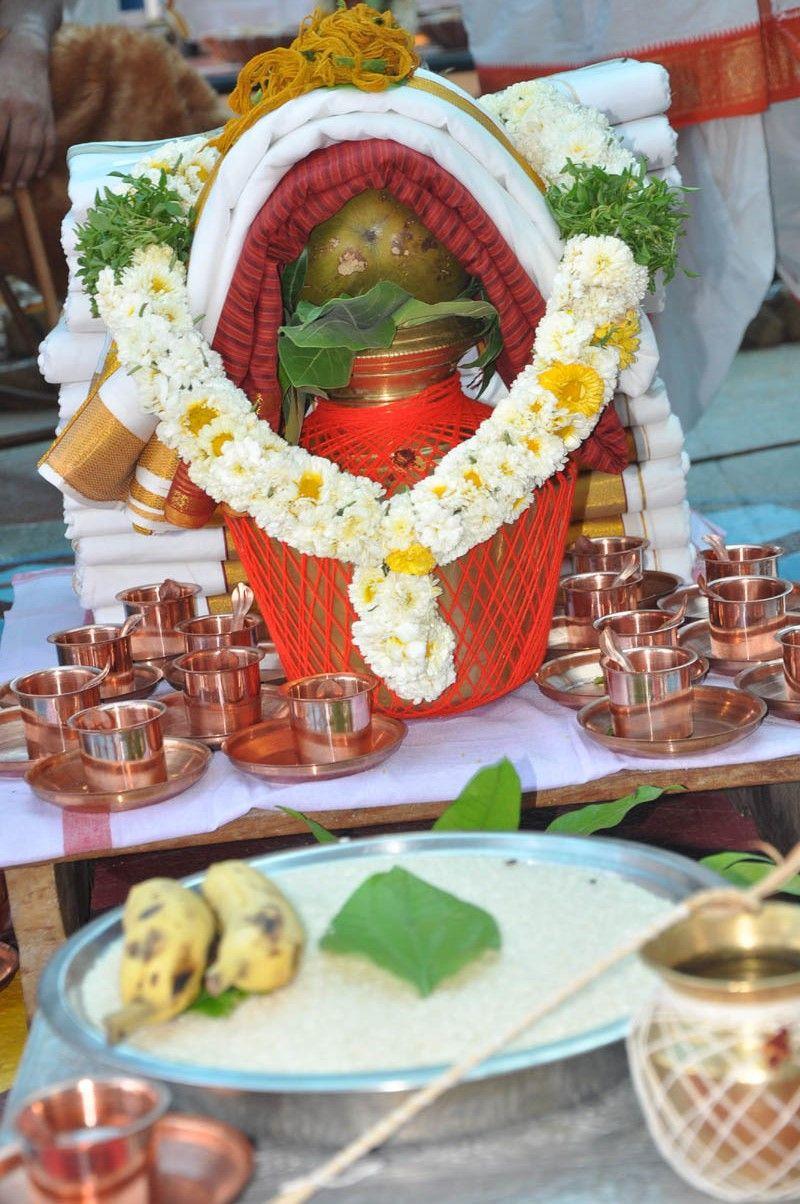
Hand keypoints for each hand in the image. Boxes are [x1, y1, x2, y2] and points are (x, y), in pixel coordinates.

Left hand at [0, 34, 54, 189]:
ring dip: (26, 171)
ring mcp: (39, 115)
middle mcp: (22, 111)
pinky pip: (49, 143)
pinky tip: (37, 173)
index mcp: (2, 102)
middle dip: (11, 172)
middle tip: (5, 187)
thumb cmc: (1, 70)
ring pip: (34, 150)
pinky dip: (44, 160)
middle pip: (17, 149)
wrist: (27, 52)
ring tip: (19, 185)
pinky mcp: (50, 117)